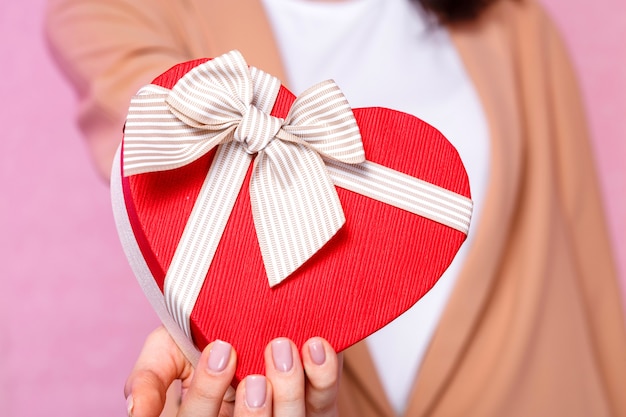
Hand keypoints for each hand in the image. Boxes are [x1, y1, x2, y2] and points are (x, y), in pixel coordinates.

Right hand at [124, 326, 341, 416]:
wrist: (248, 314)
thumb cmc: (202, 336)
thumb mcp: (167, 349)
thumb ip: (150, 376)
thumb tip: (137, 413)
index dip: (208, 393)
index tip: (222, 350)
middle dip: (252, 409)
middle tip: (255, 370)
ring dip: (289, 389)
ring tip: (283, 347)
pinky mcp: (316, 404)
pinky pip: (324, 402)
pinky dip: (324, 375)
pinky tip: (316, 348)